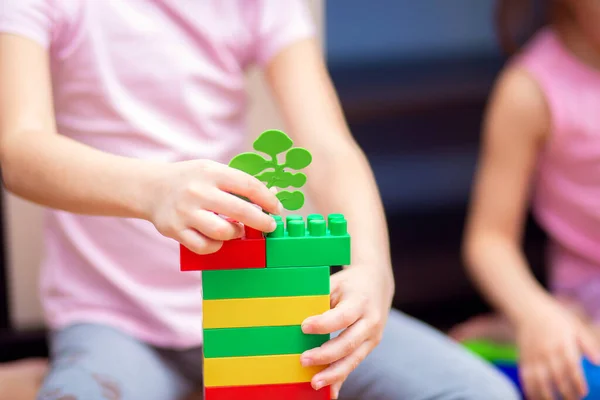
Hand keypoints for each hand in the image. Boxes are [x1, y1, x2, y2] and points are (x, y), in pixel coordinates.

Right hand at [146, 159, 281, 253]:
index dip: (267, 199)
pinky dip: (216, 246)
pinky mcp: (175, 230)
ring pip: (223, 232)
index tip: (277, 209)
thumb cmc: (189, 180)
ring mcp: (185, 212)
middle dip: (261, 221)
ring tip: (237, 230)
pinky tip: (218, 239)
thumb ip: (238, 183)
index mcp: (211, 172)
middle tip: (269, 226)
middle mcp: (198, 191)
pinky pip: (204, 246)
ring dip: (236, 233)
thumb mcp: (212, 171)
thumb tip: (273, 194)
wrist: (151, 188)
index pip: (248, 185)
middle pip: (240, 210)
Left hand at [299, 265, 393, 397]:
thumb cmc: (350, 283)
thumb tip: (295, 319)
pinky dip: (341, 377)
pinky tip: (330, 392)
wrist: (378, 282)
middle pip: (348, 343)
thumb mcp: (336, 283)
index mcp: (360, 302)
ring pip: (353, 359)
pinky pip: (354, 363)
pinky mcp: (370, 346)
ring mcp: (373, 336)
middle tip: (303, 360)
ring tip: (314, 383)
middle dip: (325, 355)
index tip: (303, 327)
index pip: (341, 316)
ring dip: (333, 373)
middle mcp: (370, 321)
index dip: (323, 324)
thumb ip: (320, 300)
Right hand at [517, 299, 599, 399]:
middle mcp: (546, 351)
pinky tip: (536, 398)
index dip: (577, 381)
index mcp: (562, 343)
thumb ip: (587, 345)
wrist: (528, 311)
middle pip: (556, 377)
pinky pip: (526, 378)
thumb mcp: (575, 326)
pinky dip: (530, 390)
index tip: (584, 392)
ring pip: (539, 381)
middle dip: (566, 393)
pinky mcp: (523, 358)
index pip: (571, 366)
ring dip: (547, 395)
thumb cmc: (557, 320)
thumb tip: (598, 363)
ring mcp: (533, 356)